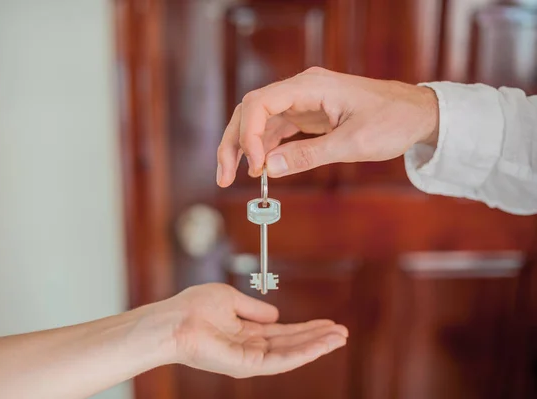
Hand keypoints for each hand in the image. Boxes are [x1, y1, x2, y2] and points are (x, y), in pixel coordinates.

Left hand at [143, 283, 346, 377]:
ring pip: (291, 354)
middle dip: (318, 338)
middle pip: (292, 344)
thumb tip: (276, 314)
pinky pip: (281, 360)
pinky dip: (303, 353)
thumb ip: (254, 309)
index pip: (283, 332)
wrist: (173, 320)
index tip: (328, 322)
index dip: (307, 327)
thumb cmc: (193, 307)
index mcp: (247, 332)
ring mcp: (250, 359)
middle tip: (343, 332)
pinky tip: (321, 345)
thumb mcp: (230, 299)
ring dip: (317, 346)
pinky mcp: (247, 365)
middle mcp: (251, 347)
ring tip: (340, 338)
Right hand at [216, 67, 438, 185]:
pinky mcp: (309, 114)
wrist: (417, 113)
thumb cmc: (392, 121)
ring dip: (245, 147)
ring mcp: (304, 101)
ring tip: (233, 176)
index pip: (260, 103)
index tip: (254, 166)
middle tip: (224, 175)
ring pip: (260, 121)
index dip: (248, 135)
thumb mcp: (353, 143)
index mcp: (311, 86)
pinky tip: (260, 167)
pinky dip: (265, 148)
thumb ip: (309, 156)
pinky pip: (277, 129)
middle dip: (234, 142)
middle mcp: (302, 89)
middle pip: (251, 110)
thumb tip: (270, 168)